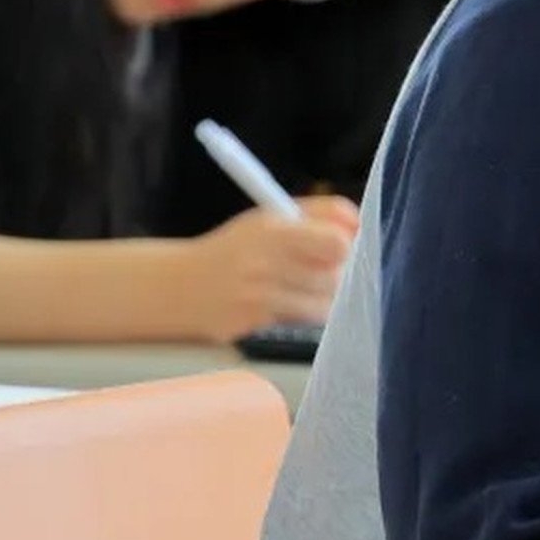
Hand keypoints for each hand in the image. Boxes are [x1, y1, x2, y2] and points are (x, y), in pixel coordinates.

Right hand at [179, 195, 359, 339]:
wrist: (180, 286)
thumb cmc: (234, 251)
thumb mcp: (269, 220)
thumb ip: (318, 215)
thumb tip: (358, 222)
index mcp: (272, 229)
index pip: (336, 242)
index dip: (348, 247)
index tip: (344, 247)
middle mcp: (264, 262)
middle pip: (336, 277)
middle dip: (338, 275)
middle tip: (323, 270)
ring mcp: (257, 296)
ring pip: (324, 304)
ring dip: (322, 299)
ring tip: (301, 288)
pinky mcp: (253, 323)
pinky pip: (300, 323)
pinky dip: (301, 316)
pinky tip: (282, 305)